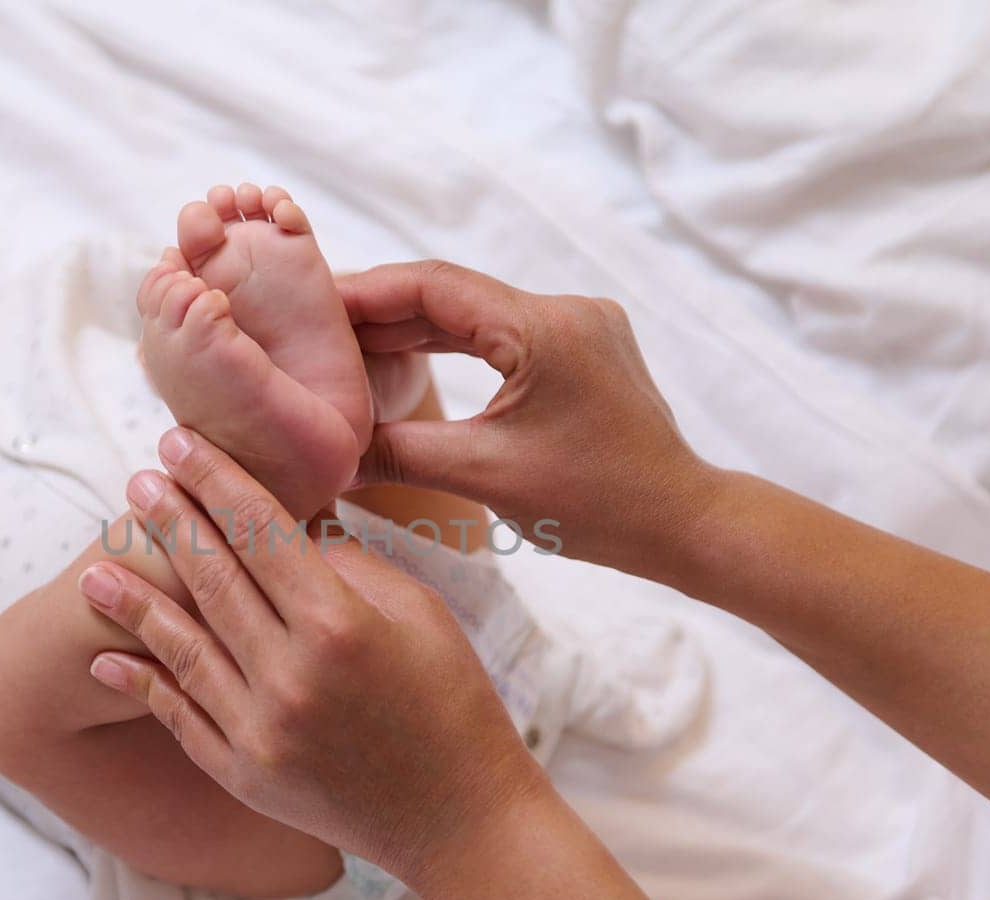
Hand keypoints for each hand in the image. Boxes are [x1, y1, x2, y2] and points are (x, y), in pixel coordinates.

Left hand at [76, 428, 550, 888]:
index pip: (261, 532)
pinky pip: (180, 717)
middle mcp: (290, 676)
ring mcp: (260, 732)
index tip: (178, 442)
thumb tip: (291, 524)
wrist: (459, 821)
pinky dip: (142, 684)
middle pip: (212, 580)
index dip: (215, 481)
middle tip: (137, 481)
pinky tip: (105, 659)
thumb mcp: (420, 614)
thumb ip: (348, 565)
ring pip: (182, 648)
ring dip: (133, 603)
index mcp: (340, 625)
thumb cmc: (452, 702)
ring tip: (93, 566)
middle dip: (170, 523)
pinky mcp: (244, 775)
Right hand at [339, 260, 720, 576]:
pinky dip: (449, 346)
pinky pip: (498, 335)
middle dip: (379, 311)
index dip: (364, 291)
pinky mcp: (578, 350)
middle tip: (311, 325)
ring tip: (343, 345)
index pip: (432, 286)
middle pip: (450, 294)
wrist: (681, 522)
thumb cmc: (597, 505)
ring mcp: (575, 327)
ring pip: (472, 314)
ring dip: (410, 329)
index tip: (309, 301)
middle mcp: (564, 310)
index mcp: (544, 327)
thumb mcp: (484, 476)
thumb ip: (399, 452)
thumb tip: (325, 455)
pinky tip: (401, 360)